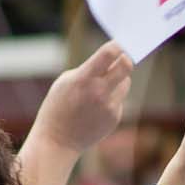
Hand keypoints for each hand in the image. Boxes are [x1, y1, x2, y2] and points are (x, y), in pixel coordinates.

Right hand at [30, 41, 133, 155]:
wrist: (57, 140)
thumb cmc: (58, 106)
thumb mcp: (65, 82)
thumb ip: (88, 69)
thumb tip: (111, 59)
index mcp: (84, 79)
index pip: (109, 54)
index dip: (117, 45)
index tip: (118, 43)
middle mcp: (99, 92)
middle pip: (127, 66)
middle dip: (126, 58)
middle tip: (123, 57)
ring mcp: (109, 106)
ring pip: (125, 82)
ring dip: (118, 80)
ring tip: (99, 89)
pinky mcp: (115, 117)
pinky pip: (119, 99)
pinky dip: (112, 98)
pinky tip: (95, 108)